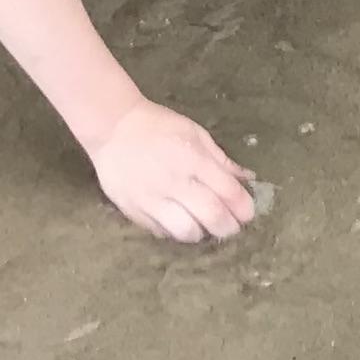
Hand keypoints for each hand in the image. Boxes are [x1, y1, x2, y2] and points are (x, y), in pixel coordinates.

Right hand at [84, 98, 258, 241]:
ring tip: (202, 225)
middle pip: (211, 217)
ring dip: (201, 232)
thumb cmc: (159, 127)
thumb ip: (220, 160)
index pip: (227, 192)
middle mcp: (174, 182)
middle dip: (228, 227)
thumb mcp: (195, 133)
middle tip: (231, 226)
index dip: (243, 207)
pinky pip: (161, 232)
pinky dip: (174, 231)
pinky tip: (178, 221)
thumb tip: (246, 178)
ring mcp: (152, 200)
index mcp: (193, 159)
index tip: (247, 213)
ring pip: (186, 232)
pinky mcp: (134, 212)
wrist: (112, 128)